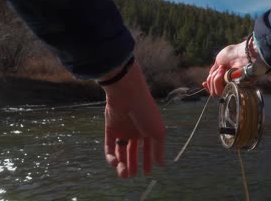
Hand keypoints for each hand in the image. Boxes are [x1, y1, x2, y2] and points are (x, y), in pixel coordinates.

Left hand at [100, 62, 165, 177]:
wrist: (128, 95)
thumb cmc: (146, 112)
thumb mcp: (158, 132)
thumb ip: (159, 149)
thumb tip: (161, 164)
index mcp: (148, 129)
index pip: (147, 148)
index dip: (147, 160)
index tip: (146, 173)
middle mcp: (134, 130)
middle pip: (132, 151)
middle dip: (132, 164)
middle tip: (132, 175)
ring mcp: (122, 130)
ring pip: (120, 151)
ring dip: (121, 164)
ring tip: (124, 174)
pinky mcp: (110, 129)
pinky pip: (109, 146)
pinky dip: (111, 156)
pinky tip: (116, 163)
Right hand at [203, 36, 265, 96]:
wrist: (240, 54)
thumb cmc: (232, 55)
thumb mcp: (218, 61)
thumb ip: (213, 71)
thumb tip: (209, 79)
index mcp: (224, 79)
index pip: (214, 89)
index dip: (208, 87)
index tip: (204, 83)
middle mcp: (227, 85)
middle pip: (213, 91)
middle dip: (211, 79)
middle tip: (220, 68)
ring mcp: (231, 88)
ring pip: (215, 92)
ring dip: (215, 79)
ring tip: (222, 69)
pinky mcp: (234, 90)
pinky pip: (219, 91)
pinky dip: (217, 80)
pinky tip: (222, 72)